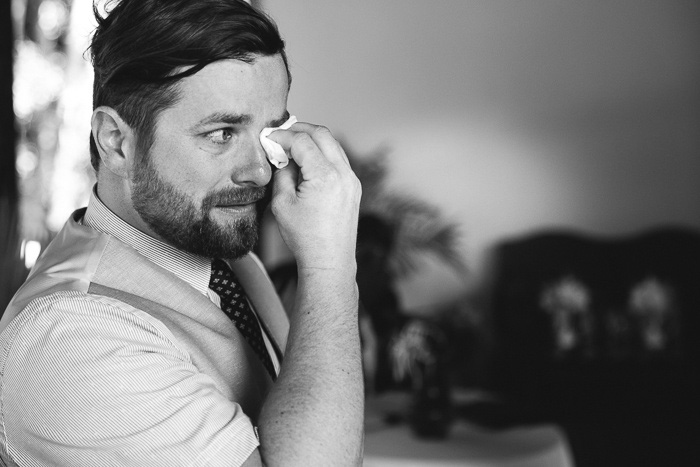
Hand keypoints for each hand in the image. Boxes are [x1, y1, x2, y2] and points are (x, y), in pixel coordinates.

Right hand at [267, 122, 361, 270]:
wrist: (329, 260)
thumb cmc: (305, 238)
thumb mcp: (282, 203)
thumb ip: (282, 173)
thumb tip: (282, 156)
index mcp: (325, 176)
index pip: (302, 141)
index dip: (282, 136)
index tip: (269, 138)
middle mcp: (343, 174)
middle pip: (322, 134)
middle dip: (300, 130)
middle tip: (282, 135)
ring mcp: (351, 180)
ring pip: (333, 145)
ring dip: (313, 141)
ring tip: (293, 148)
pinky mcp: (353, 187)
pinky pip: (338, 160)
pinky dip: (323, 154)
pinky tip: (308, 163)